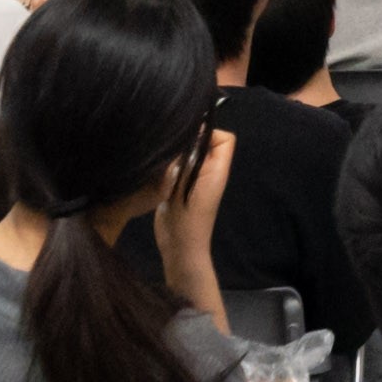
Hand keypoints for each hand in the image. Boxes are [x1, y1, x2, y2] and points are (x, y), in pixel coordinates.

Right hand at [158, 124, 237, 315]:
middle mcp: (209, 171)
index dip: (207, 132)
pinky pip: (178, 164)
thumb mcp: (185, 189)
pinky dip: (168, 163)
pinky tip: (156, 170)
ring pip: (189, 152)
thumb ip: (186, 162)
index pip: (224, 139)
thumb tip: (185, 137)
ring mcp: (195, 178)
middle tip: (168, 147)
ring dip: (175, 153)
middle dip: (186, 140)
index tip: (185, 139)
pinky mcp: (181, 184)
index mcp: (216, 170)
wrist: (179, 248)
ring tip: (162, 160)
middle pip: (205, 141)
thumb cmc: (186, 221)